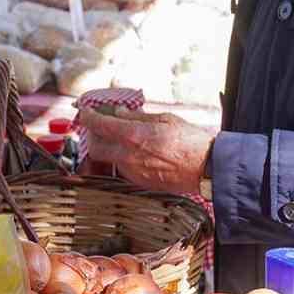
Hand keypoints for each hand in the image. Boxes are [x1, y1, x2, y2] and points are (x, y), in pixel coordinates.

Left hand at [77, 107, 214, 194]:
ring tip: (119, 137)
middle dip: (92, 135)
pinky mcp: (140, 183)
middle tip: (98, 126)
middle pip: (95, 147)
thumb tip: (119, 112)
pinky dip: (121, 158)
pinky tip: (133, 151)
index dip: (89, 116)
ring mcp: (133, 172)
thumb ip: (138, 116)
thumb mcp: (165, 119)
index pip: (100, 125)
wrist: (207, 169)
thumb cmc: (191, 142)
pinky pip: (122, 169)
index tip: (86, 111)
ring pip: (108, 159)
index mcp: (134, 136)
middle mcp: (128, 156)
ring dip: (108, 147)